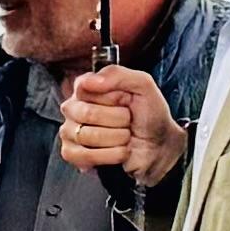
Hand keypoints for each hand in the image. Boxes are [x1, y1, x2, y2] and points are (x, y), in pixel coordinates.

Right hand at [59, 64, 186, 185]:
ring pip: (87, 136)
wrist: (159, 145)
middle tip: (127, 121)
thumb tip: (90, 81)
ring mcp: (69, 131)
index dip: (112, 97)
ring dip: (117, 139)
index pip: (85, 88)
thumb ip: (117, 74)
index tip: (126, 100)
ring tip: (125, 137)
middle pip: (87, 113)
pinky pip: (84, 155)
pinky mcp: (72, 154)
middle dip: (118, 120)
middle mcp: (74, 108)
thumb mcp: (143, 85)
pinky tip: (118, 151)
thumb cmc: (149, 115)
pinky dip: (110, 156)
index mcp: (87, 88)